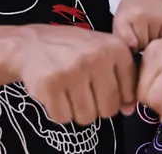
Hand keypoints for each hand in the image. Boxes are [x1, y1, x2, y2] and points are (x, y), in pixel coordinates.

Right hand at [8, 24, 136, 125]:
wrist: (32, 44)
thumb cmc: (73, 50)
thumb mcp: (103, 51)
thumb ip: (121, 77)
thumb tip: (129, 110)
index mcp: (116, 47)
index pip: (129, 92)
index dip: (118, 98)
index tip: (104, 90)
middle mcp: (97, 58)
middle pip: (109, 109)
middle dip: (98, 108)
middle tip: (85, 94)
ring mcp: (73, 71)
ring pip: (87, 117)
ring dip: (78, 112)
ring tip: (71, 93)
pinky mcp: (50, 85)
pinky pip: (63, 118)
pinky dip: (60, 112)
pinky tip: (57, 94)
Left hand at [113, 0, 161, 50]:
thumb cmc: (129, 13)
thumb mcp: (119, 23)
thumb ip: (122, 41)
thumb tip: (130, 60)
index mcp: (124, 20)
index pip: (129, 44)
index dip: (131, 48)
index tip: (131, 47)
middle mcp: (140, 18)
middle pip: (142, 45)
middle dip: (140, 45)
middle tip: (139, 37)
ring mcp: (155, 19)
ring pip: (154, 43)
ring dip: (150, 42)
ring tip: (147, 32)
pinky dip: (159, 38)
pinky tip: (155, 30)